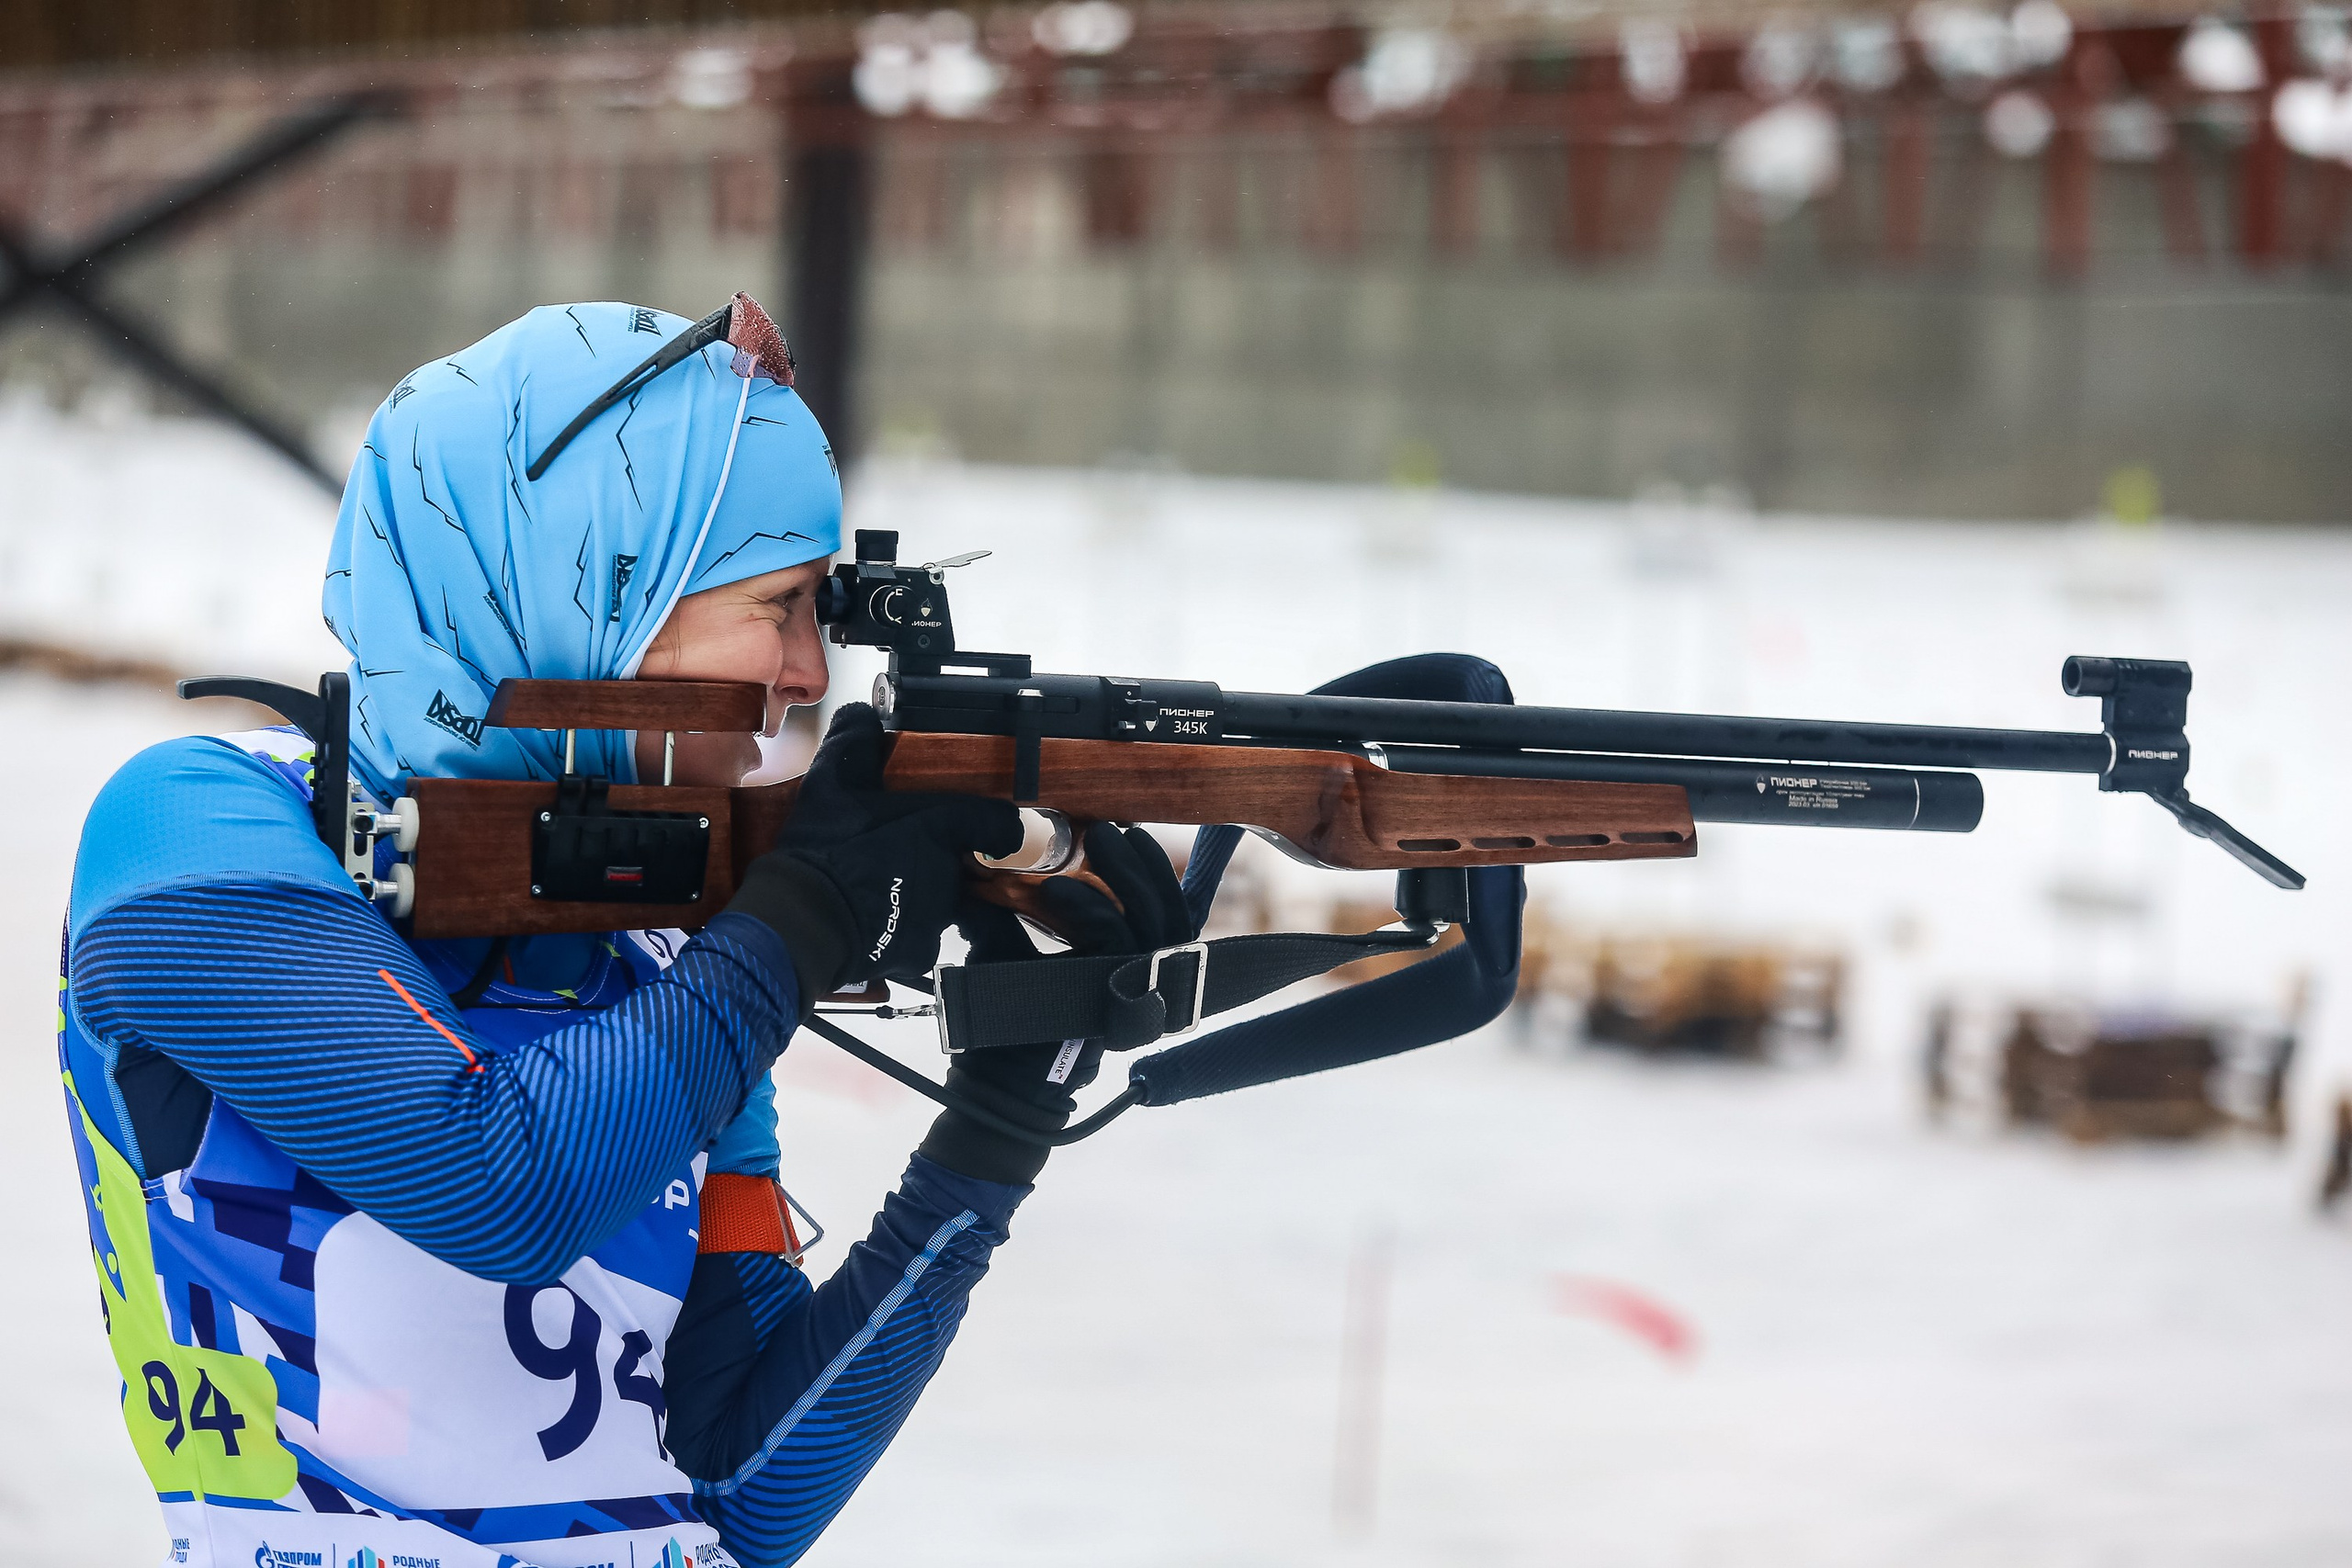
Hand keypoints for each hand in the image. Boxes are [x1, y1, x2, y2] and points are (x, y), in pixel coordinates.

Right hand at [725, 704, 1021, 1000]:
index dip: (999, 826)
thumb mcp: (831, 783)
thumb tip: (862, 714)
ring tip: (876, 885)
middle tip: (898, 852)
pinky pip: (920, 936)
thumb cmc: (823, 849)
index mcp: (939, 826)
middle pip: (963, 862)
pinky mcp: (920, 951)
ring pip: (940, 900)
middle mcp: (948, 871)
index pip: (998, 823)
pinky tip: (871, 916)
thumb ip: (854, 743)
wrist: (804, 918)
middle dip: (940, 858)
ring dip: (918, 892)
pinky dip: (901, 928)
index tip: (993, 831)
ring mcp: (937, 915)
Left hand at [916, 822, 1194, 1185]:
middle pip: (1171, 915)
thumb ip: (1011, 911)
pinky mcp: (1113, 1003)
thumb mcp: (1007, 952)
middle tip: (1112, 830)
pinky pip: (1116, 946)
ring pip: (1156, 926)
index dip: (1158, 873)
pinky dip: (1090, 912)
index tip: (1132, 834)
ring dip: (1127, 878)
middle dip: (1147, 866)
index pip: (1165, 915)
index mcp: (1131, 969)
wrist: (993, 1083)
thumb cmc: (1004, 1021)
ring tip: (1098, 842)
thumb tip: (982, 864)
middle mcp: (1142, 984)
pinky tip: (1059, 890)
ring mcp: (1134, 996)